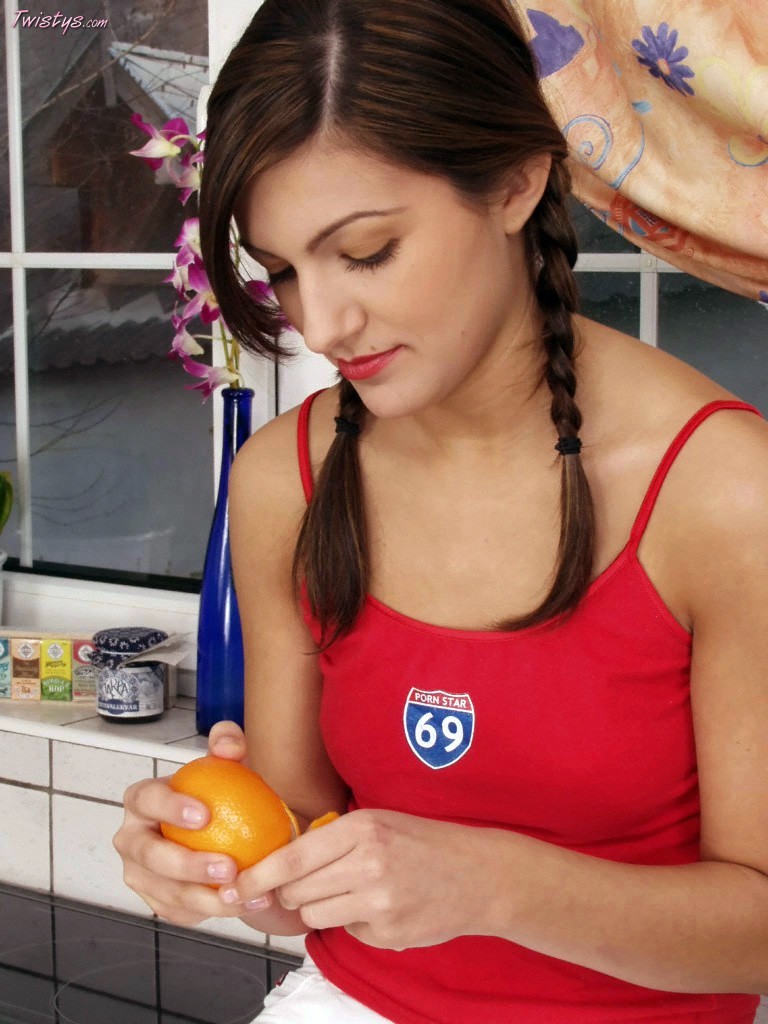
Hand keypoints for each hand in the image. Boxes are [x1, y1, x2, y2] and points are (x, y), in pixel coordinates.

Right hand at [113, 721, 289, 928]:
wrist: (220, 831)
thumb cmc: (215, 795)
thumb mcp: (224, 766)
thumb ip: (227, 745)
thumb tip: (228, 743)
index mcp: (141, 801)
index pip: (146, 799)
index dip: (169, 807)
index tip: (205, 814)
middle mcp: (132, 840)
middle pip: (149, 856)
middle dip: (187, 865)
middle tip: (230, 866)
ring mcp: (140, 875)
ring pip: (167, 892)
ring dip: (207, 898)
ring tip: (246, 893)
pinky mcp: (157, 901)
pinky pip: (181, 912)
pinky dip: (213, 912)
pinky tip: (245, 904)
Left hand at [221, 808, 501, 950]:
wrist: (480, 875)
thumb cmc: (425, 842)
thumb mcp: (379, 821)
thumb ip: (333, 837)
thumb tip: (282, 862)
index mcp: (362, 827)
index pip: (293, 858)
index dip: (259, 876)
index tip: (239, 887)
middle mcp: (368, 863)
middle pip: (297, 891)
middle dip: (295, 892)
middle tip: (317, 883)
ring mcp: (379, 901)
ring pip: (315, 915)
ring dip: (322, 908)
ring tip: (353, 892)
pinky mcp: (388, 932)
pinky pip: (347, 932)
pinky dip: (354, 923)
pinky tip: (381, 907)